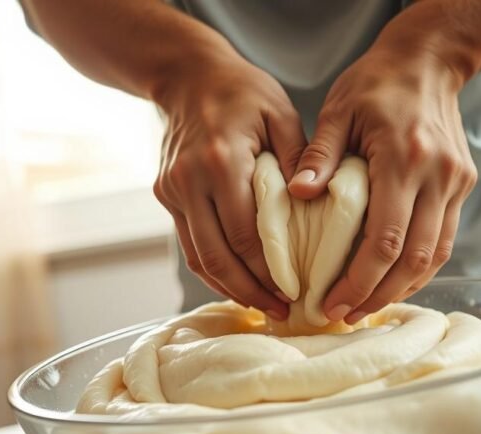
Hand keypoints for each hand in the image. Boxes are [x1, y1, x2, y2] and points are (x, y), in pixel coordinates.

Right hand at [153, 54, 304, 319]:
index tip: (295, 292)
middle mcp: (189, 181)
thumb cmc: (242, 91)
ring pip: (199, 258)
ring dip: (230, 287)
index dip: (269, 270)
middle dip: (250, 291)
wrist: (186, 75)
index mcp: (221, 161)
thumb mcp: (280, 114)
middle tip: (280, 312)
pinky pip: (190, 244)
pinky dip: (214, 268)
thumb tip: (314, 204)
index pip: (245, 234)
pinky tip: (239, 282)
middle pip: (218, 256)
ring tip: (262, 305)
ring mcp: (172, 191)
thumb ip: (298, 159)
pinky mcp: (166, 196)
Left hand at [288, 46, 476, 324]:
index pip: (384, 240)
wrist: (429, 60)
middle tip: (344, 315)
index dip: (359, 281)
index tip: (331, 303)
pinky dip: (418, 268)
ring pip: (434, 257)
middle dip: (378, 295)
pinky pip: (443, 241)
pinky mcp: (462, 185)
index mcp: (403, 159)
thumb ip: (319, 156)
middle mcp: (437, 176)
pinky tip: (391, 282)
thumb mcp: (339, 111)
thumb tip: (296, 195)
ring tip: (365, 307)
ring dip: (401, 289)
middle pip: (413, 259)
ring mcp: (455, 183)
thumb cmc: (375, 83)